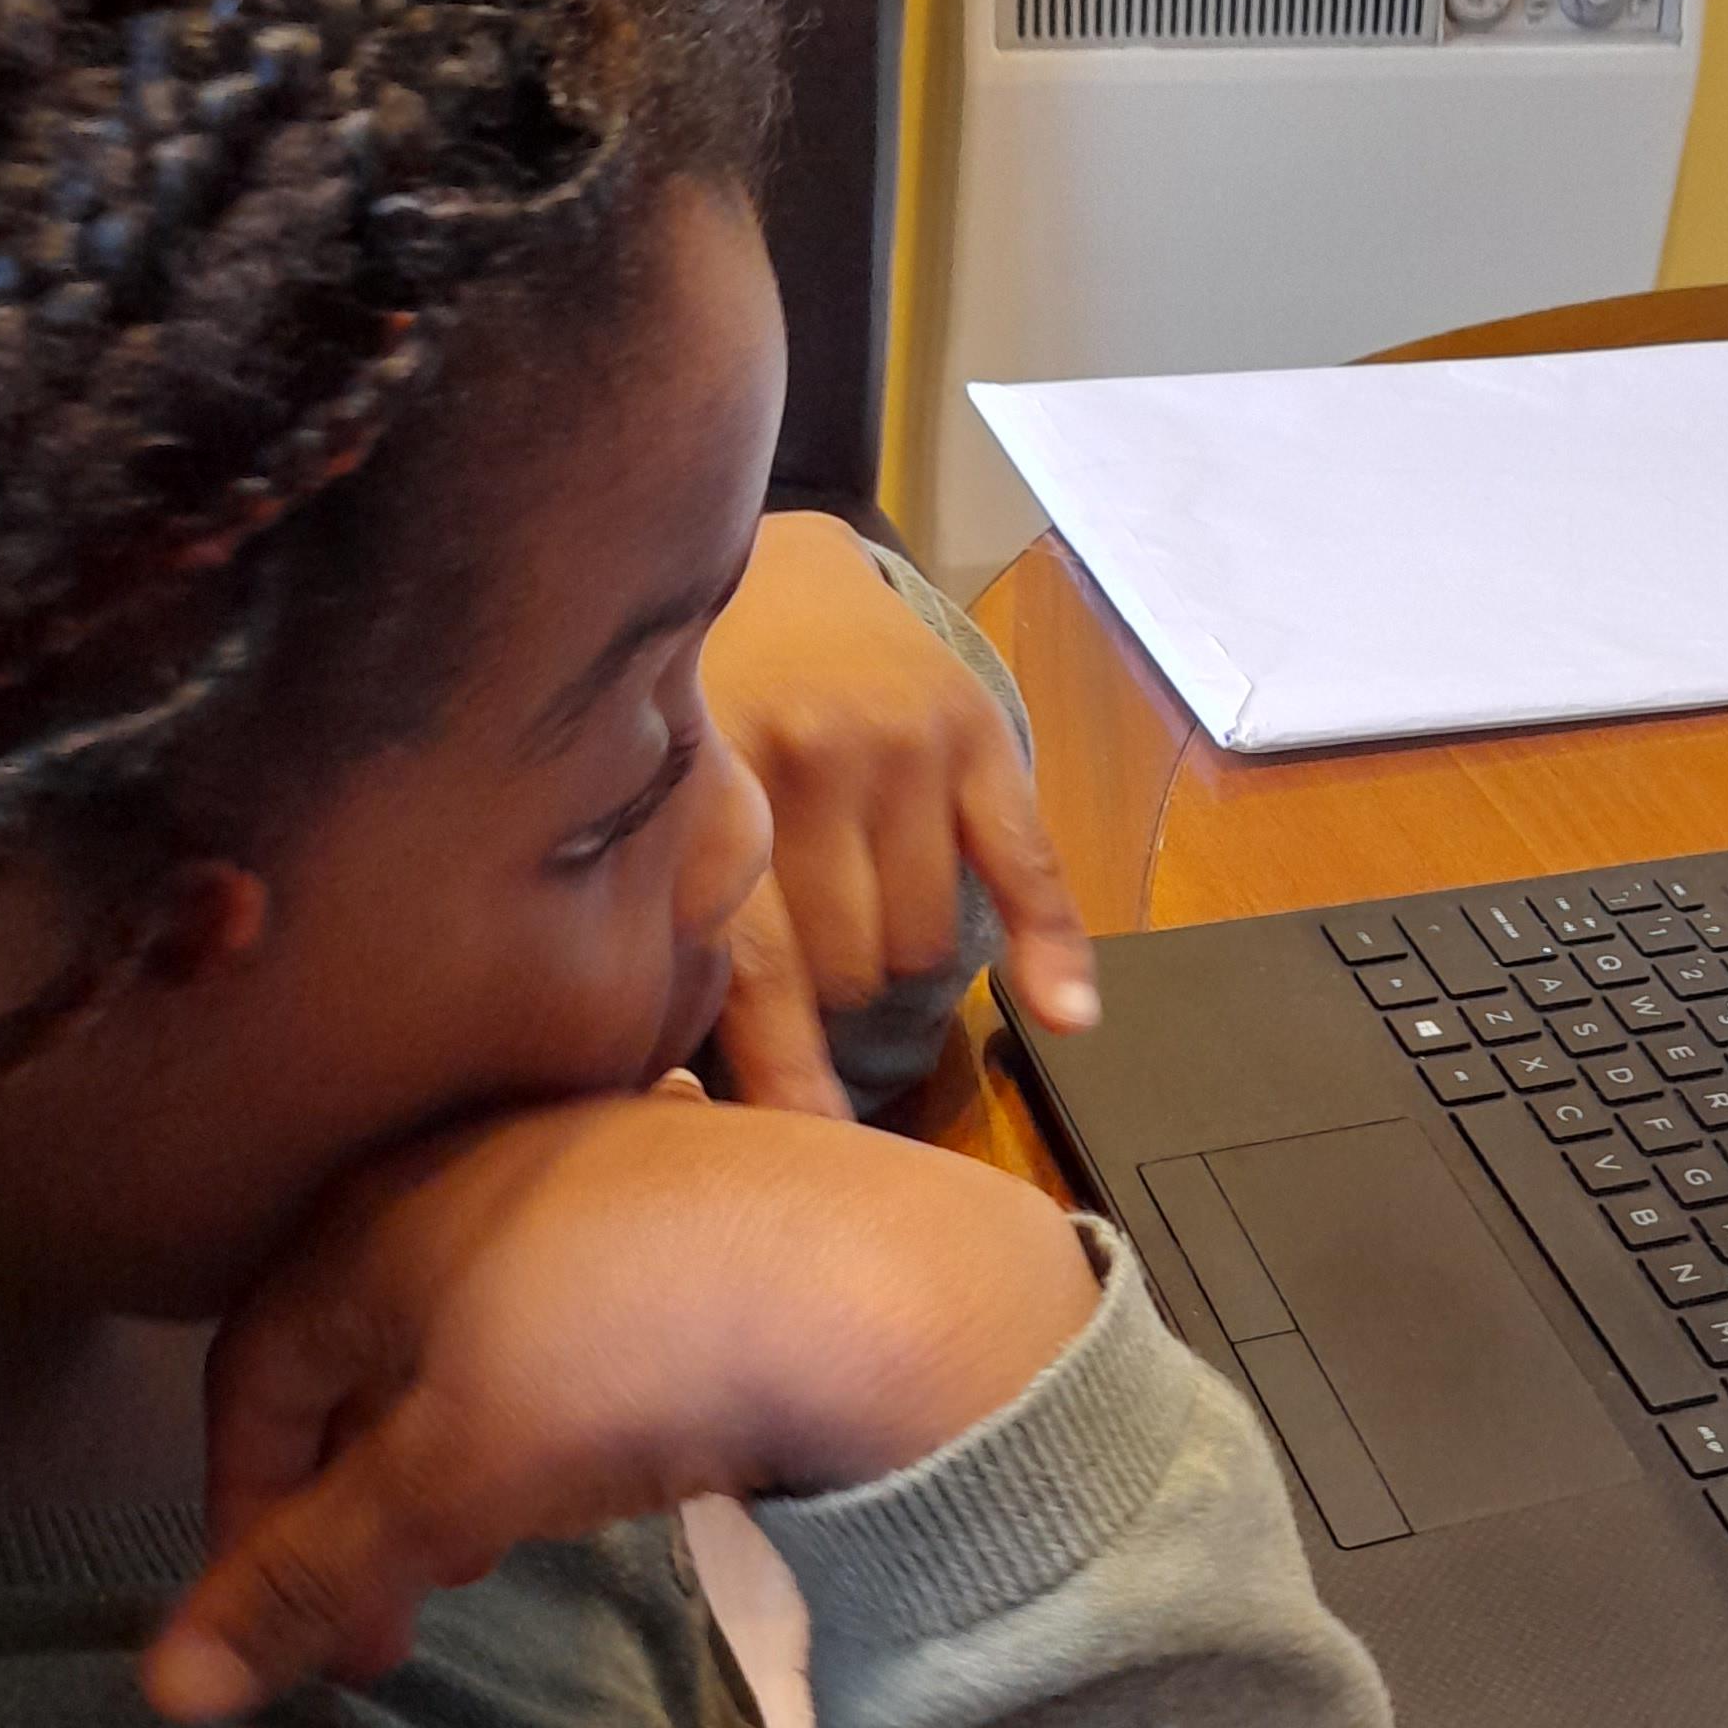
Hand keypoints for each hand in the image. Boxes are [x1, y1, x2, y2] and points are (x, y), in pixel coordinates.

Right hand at [140, 1086, 1099, 1722]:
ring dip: (457, 1445)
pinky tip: (608, 1440)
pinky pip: (581, 1295)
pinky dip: (557, 1387)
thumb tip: (164, 1688)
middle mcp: (470, 1160)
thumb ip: (310, 1572)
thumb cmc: (626, 1361)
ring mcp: (594, 1160)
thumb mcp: (452, 1478)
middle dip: (359, 1498)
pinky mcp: (705, 1188)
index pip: (253, 1370)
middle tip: (399, 1621)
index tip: (290, 1635)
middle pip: (362, 1344)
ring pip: (474, 1320)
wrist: (885, 1281)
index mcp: (375, 1211)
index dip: (246, 1515)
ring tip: (491, 1543)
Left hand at [701, 512, 1097, 1116]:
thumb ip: (673, 916)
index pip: (758, 970)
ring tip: (855, 906)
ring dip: (894, 957)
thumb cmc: (700, 711)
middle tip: (800, 964)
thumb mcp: (657, 798)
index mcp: (713, 789)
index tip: (805, 1164)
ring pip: (923, 943)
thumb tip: (688, 1092)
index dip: (783, 1075)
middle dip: (826, 994)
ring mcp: (897, 744)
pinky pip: (1027, 866)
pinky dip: (1051, 946)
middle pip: (846, 972)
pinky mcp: (973, 729)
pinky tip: (1070, 1015)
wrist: (776, 562)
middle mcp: (806, 763)